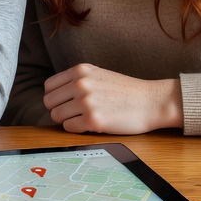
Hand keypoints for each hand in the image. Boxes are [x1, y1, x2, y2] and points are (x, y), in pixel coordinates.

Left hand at [43, 64, 182, 134]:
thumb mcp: (98, 75)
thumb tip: (55, 96)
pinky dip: (76, 129)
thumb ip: (77, 80)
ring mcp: (86, 102)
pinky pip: (69, 128)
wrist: (151, 101)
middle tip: (72, 114)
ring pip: (57, 116)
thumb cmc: (126, 91)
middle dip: (58, 110)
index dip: (54, 97)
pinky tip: (90, 125)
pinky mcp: (93, 120)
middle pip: (49, 102)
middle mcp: (80, 84)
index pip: (49, 86)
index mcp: (80, 70)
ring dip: (67, 121)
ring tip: (83, 119)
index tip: (64, 103)